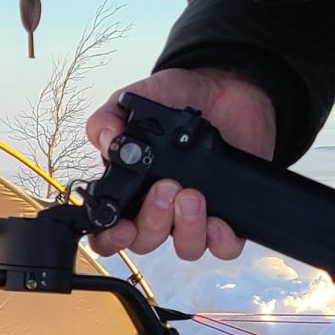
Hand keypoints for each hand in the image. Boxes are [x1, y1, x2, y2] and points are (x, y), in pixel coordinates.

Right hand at [84, 67, 277, 260]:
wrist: (225, 87)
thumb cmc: (178, 99)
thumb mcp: (136, 100)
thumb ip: (110, 117)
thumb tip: (105, 139)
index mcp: (130, 188)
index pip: (110, 231)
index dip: (111, 239)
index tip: (122, 227)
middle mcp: (160, 208)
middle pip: (147, 241)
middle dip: (153, 222)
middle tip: (165, 188)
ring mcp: (194, 214)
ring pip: (186, 247)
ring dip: (186, 229)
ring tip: (192, 194)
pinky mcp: (229, 214)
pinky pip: (224, 247)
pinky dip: (221, 241)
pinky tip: (219, 220)